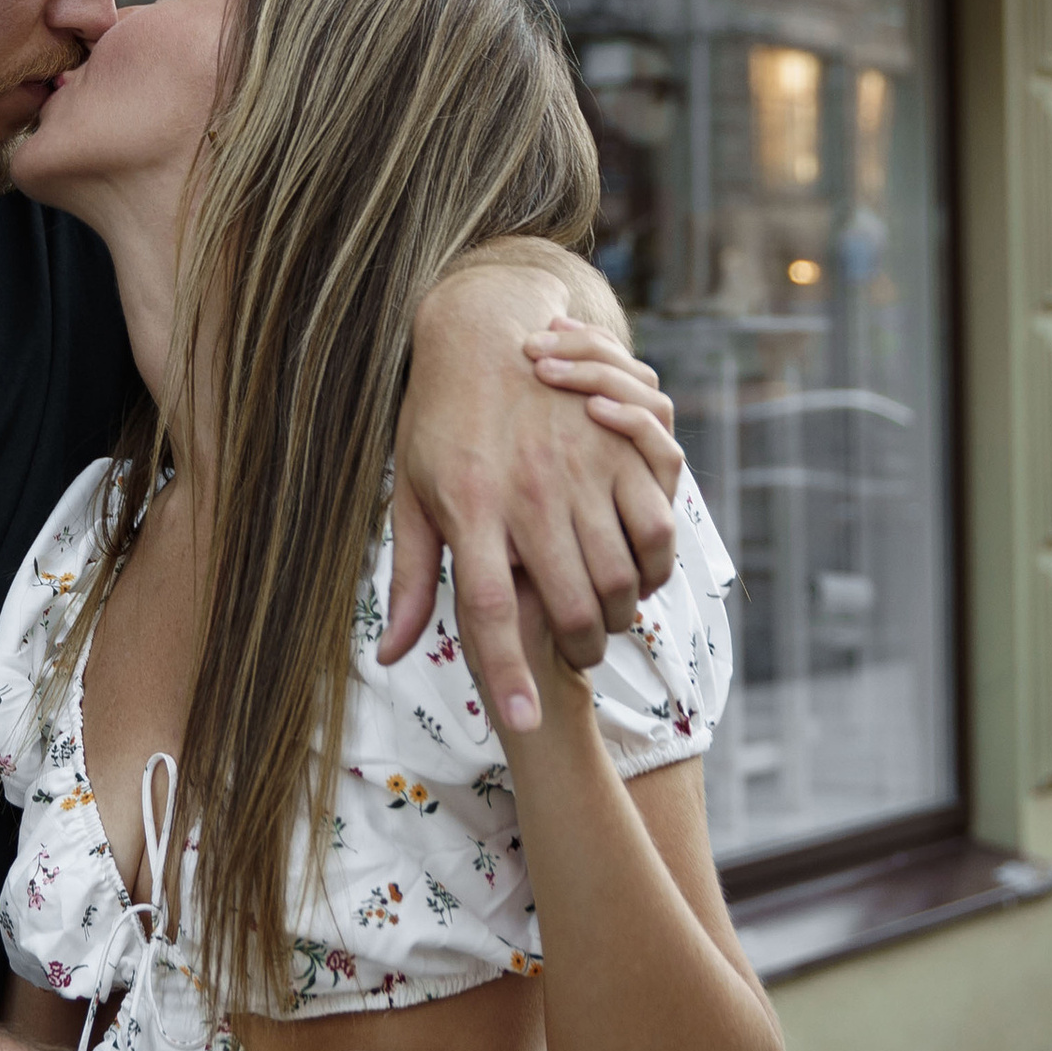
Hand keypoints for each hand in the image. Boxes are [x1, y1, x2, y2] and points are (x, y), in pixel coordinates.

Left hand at [388, 260, 680, 729]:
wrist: (482, 328)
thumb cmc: (437, 421)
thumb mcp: (412, 495)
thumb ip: (412, 578)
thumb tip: (392, 657)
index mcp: (470, 510)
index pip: (492, 613)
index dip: (510, 673)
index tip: (525, 722)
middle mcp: (529, 493)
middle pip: (569, 606)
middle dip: (576, 652)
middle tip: (573, 662)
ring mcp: (580, 468)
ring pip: (621, 574)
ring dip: (617, 614)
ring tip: (602, 620)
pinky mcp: (621, 448)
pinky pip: (658, 524)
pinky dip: (654, 562)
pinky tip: (635, 570)